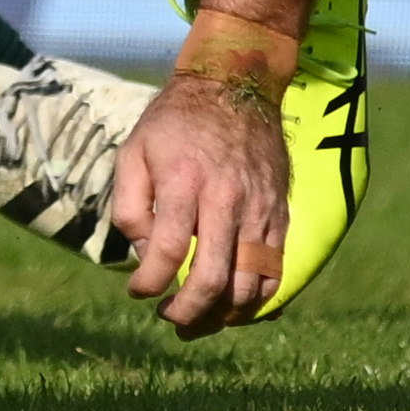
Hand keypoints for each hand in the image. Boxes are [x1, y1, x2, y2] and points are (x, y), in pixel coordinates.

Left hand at [115, 71, 290, 335]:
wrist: (235, 89)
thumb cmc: (175, 124)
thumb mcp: (134, 151)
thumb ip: (130, 204)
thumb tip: (144, 253)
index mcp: (184, 182)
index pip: (168, 252)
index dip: (149, 283)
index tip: (138, 292)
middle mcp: (226, 200)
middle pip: (213, 278)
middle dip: (187, 311)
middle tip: (169, 318)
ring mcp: (259, 211)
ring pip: (248, 285)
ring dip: (223, 315)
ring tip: (198, 320)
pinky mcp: (279, 217)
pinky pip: (274, 273)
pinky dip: (256, 300)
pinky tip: (233, 308)